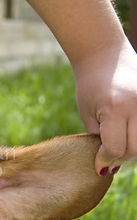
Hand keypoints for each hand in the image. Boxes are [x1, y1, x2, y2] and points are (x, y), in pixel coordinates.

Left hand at [75, 40, 136, 174]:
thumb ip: (98, 139)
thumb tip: (110, 166)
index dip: (105, 160)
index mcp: (115, 108)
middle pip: (135, 149)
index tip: (99, 165)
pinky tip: (129, 132)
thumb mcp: (88, 114)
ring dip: (132, 147)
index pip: (115, 149)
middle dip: (120, 157)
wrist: (104, 53)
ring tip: (119, 141)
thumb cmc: (90, 84)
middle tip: (108, 155)